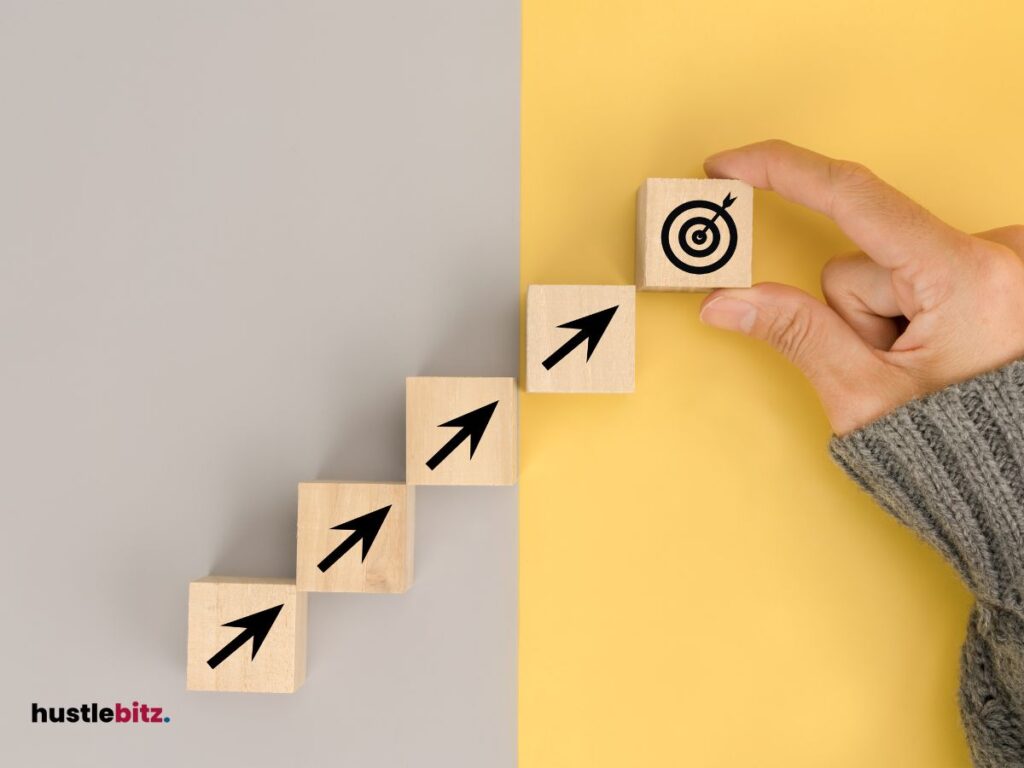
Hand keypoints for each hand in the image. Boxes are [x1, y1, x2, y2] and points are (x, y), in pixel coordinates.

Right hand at [698, 140, 1023, 434]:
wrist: (1019, 487)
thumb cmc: (961, 453)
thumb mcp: (866, 397)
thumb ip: (795, 336)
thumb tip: (727, 302)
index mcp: (967, 279)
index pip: (855, 197)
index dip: (781, 172)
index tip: (730, 165)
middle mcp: (997, 255)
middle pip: (867, 258)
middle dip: (856, 313)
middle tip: (890, 367)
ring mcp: (1003, 261)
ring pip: (892, 268)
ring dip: (887, 318)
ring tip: (922, 368)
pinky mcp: (1000, 270)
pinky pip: (924, 272)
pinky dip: (916, 312)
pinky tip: (940, 351)